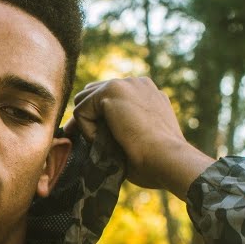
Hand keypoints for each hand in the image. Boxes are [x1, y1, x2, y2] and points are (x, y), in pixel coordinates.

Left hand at [63, 77, 213, 199]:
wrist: (168, 158)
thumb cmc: (158, 160)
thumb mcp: (143, 137)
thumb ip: (127, 126)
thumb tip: (100, 132)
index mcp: (147, 93)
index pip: (110, 98)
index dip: (96, 116)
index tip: (89, 136)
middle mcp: (136, 83)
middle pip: (93, 93)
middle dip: (84, 115)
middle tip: (75, 136)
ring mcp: (124, 84)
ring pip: (85, 101)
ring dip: (87, 124)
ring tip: (99, 145)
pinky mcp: (111, 92)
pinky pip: (81, 111)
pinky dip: (86, 131)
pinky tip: (102, 142)